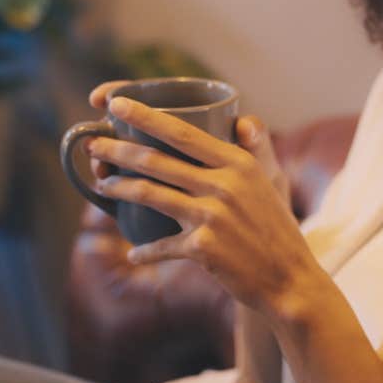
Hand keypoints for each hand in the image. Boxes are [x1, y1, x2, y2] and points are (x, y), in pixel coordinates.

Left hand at [86, 95, 322, 314]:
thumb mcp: (270, 182)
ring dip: (119, 188)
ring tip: (102, 184)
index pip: (183, 132)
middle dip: (118, 150)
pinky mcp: (203, 248)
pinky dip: (145, 251)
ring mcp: (212, 216)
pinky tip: (135, 254)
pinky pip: (160, 245)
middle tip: (93, 144)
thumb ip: (252, 150)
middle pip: (157, 160)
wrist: (290, 278)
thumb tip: (241, 121)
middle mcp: (224, 184)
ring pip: (151, 195)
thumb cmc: (277, 228)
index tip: (115, 103)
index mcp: (238, 162)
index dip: (145, 116)